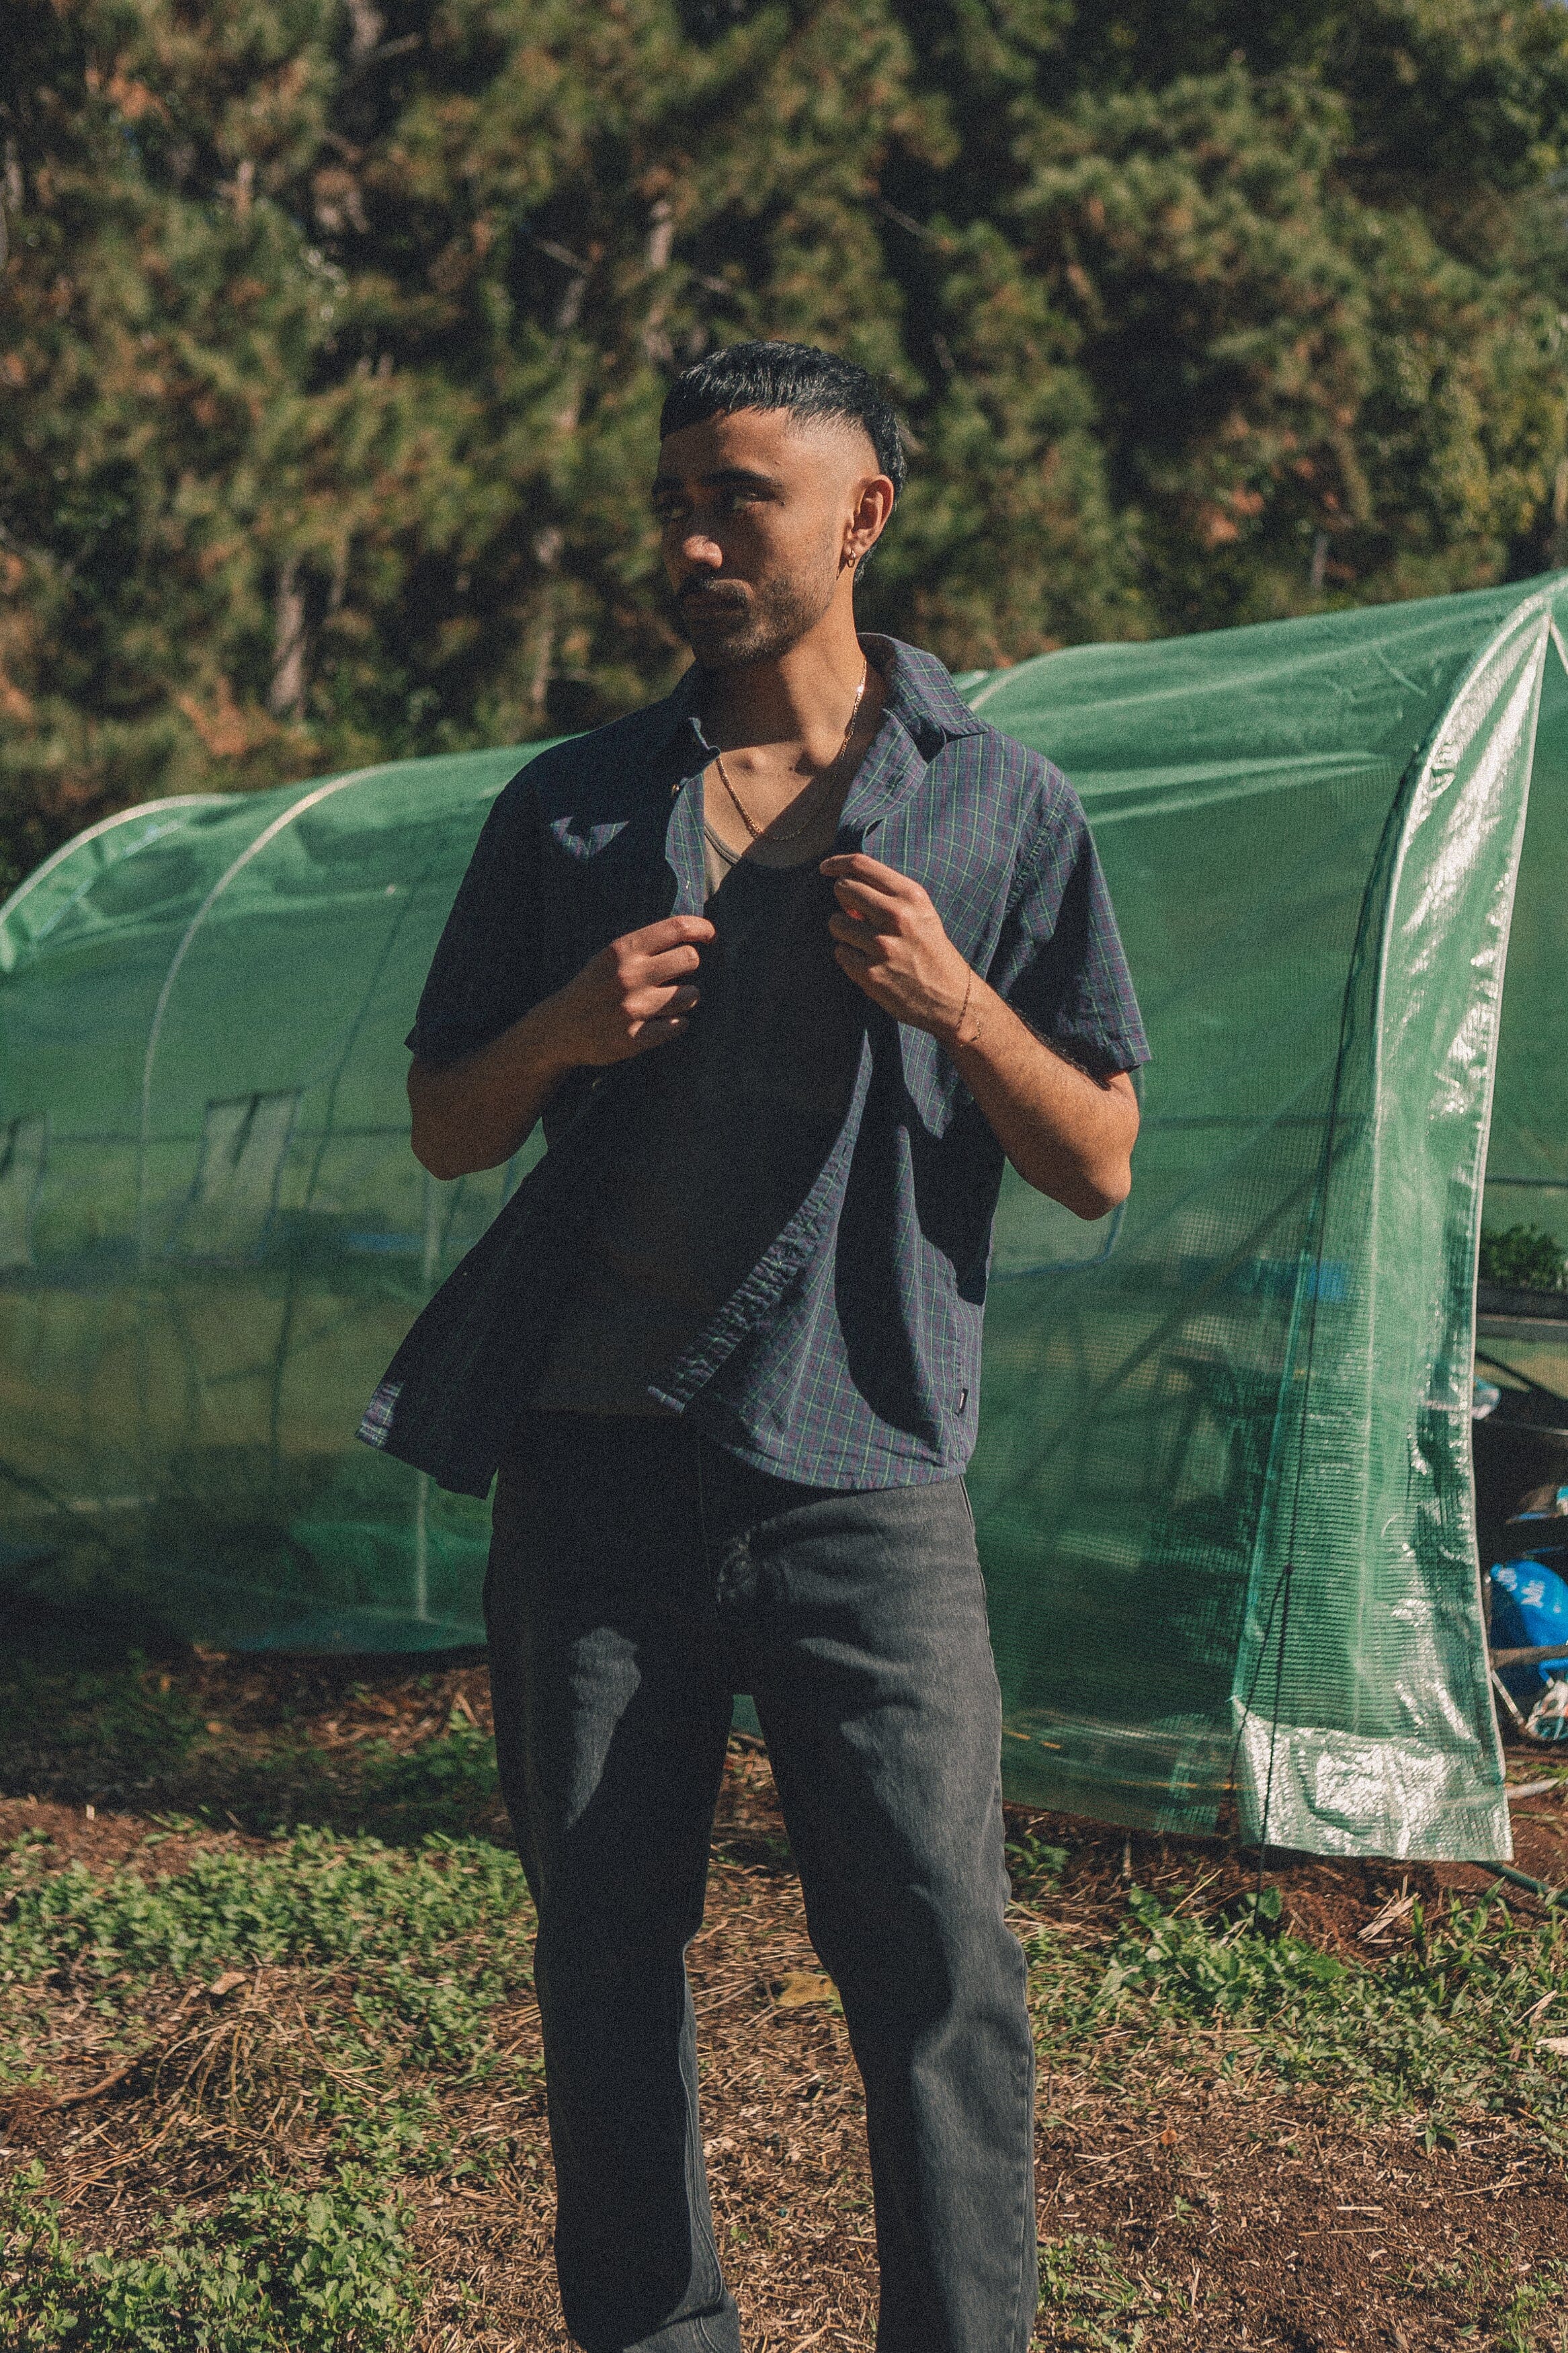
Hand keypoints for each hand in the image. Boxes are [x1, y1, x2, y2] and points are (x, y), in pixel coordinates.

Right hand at [545, 913, 714, 1067]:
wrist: (558, 1029)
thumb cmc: (592, 988)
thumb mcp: (609, 957)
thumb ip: (645, 946)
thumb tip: (693, 935)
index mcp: (622, 950)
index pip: (676, 928)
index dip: (702, 929)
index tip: (710, 936)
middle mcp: (629, 976)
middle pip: (691, 960)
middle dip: (690, 967)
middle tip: (679, 975)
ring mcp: (632, 1008)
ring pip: (690, 995)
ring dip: (686, 998)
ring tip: (669, 1000)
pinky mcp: (634, 1039)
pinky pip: (679, 1026)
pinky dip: (676, 1024)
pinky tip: (663, 1022)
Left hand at [821, 853, 972, 1039]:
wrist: (951, 998)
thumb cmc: (931, 951)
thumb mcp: (921, 913)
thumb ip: (887, 895)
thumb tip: (846, 886)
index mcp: (911, 896)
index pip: (861, 865)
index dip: (837, 863)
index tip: (826, 868)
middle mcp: (897, 916)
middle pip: (844, 889)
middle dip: (843, 900)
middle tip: (854, 914)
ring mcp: (882, 946)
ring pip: (836, 923)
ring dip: (845, 931)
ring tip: (865, 942)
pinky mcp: (871, 973)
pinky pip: (840, 953)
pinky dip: (849, 957)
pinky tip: (869, 963)